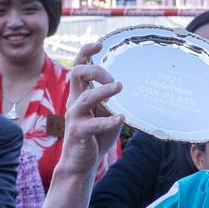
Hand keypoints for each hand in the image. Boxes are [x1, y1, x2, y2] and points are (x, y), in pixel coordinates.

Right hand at [42, 43, 124, 207]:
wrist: (82, 163)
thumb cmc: (96, 135)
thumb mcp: (106, 112)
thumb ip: (113, 98)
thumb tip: (133, 83)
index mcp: (81, 94)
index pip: (79, 66)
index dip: (86, 53)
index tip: (99, 44)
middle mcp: (75, 102)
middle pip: (77, 74)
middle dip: (96, 70)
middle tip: (115, 79)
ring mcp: (75, 117)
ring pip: (85, 98)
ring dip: (103, 91)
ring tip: (119, 87)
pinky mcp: (78, 133)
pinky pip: (92, 124)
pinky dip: (107, 120)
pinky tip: (121, 118)